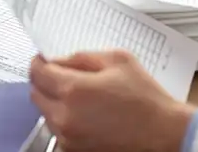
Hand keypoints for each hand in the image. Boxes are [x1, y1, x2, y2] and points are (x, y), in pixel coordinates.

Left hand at [29, 50, 193, 151]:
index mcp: (74, 90)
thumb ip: (84, 56)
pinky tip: (87, 112)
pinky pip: (58, 128)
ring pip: (46, 112)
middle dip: (45, 81)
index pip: (38, 72)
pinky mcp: (73, 150)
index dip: (39, 62)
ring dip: (54, 100)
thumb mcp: (119, 60)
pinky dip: (65, 118)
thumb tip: (62, 60)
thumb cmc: (145, 99)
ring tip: (81, 95)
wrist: (161, 133)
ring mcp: (67, 136)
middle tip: (61, 74)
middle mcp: (65, 116)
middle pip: (36, 93)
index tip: (42, 59)